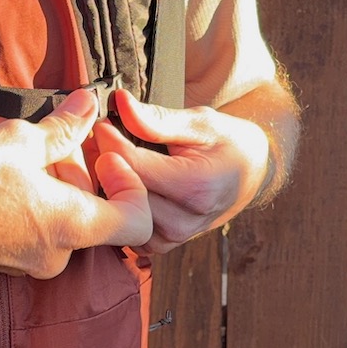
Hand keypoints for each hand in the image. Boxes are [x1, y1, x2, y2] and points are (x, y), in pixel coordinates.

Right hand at [0, 88, 151, 277]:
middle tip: (54, 137)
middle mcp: (55, 256)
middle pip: (97, 214)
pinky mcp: (4, 260)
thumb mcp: (15, 139)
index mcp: (69, 227)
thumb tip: (89, 105)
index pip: (137, 221)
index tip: (105, 155)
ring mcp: (28, 263)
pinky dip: (33, 196)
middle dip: (82, 171)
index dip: (132, 183)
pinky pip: (37, 228)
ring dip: (54, 179)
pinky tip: (3, 166)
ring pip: (64, 218)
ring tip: (21, 145)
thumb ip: (62, 127)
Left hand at [97, 91, 272, 254]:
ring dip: (109, 187)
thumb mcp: (200, 122)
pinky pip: (126, 227)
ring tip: (108, 161)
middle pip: (124, 192)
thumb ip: (158, 119)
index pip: (135, 166)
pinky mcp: (162, 244)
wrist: (250, 174)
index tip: (100, 123)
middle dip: (105, 164)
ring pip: (121, 212)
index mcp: (196, 188)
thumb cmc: (228, 144)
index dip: (111, 142)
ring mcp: (172, 237)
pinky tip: (119, 184)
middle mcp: (184, 220)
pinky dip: (120, 206)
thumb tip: (121, 103)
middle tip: (96, 141)